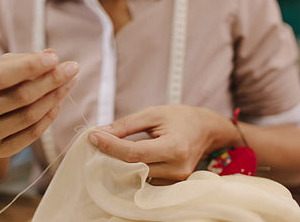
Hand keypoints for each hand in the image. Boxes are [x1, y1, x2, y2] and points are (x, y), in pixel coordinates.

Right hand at [0, 50, 78, 157]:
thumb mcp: (5, 67)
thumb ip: (26, 59)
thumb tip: (51, 55)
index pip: (0, 76)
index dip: (30, 66)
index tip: (55, 58)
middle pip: (20, 96)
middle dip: (51, 80)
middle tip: (73, 69)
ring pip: (29, 116)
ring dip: (55, 97)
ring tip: (70, 82)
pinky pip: (32, 133)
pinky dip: (49, 116)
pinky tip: (59, 102)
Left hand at [88, 105, 235, 183]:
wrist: (206, 130)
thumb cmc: (180, 118)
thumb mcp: (153, 114)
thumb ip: (126, 124)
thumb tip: (100, 133)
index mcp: (175, 147)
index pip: (135, 153)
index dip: (111, 146)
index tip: (93, 136)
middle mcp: (177, 168)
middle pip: (134, 167)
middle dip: (111, 154)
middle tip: (95, 140)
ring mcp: (176, 180)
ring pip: (137, 176)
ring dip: (119, 163)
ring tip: (108, 147)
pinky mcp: (173, 185)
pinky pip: (145, 179)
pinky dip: (131, 169)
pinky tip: (123, 157)